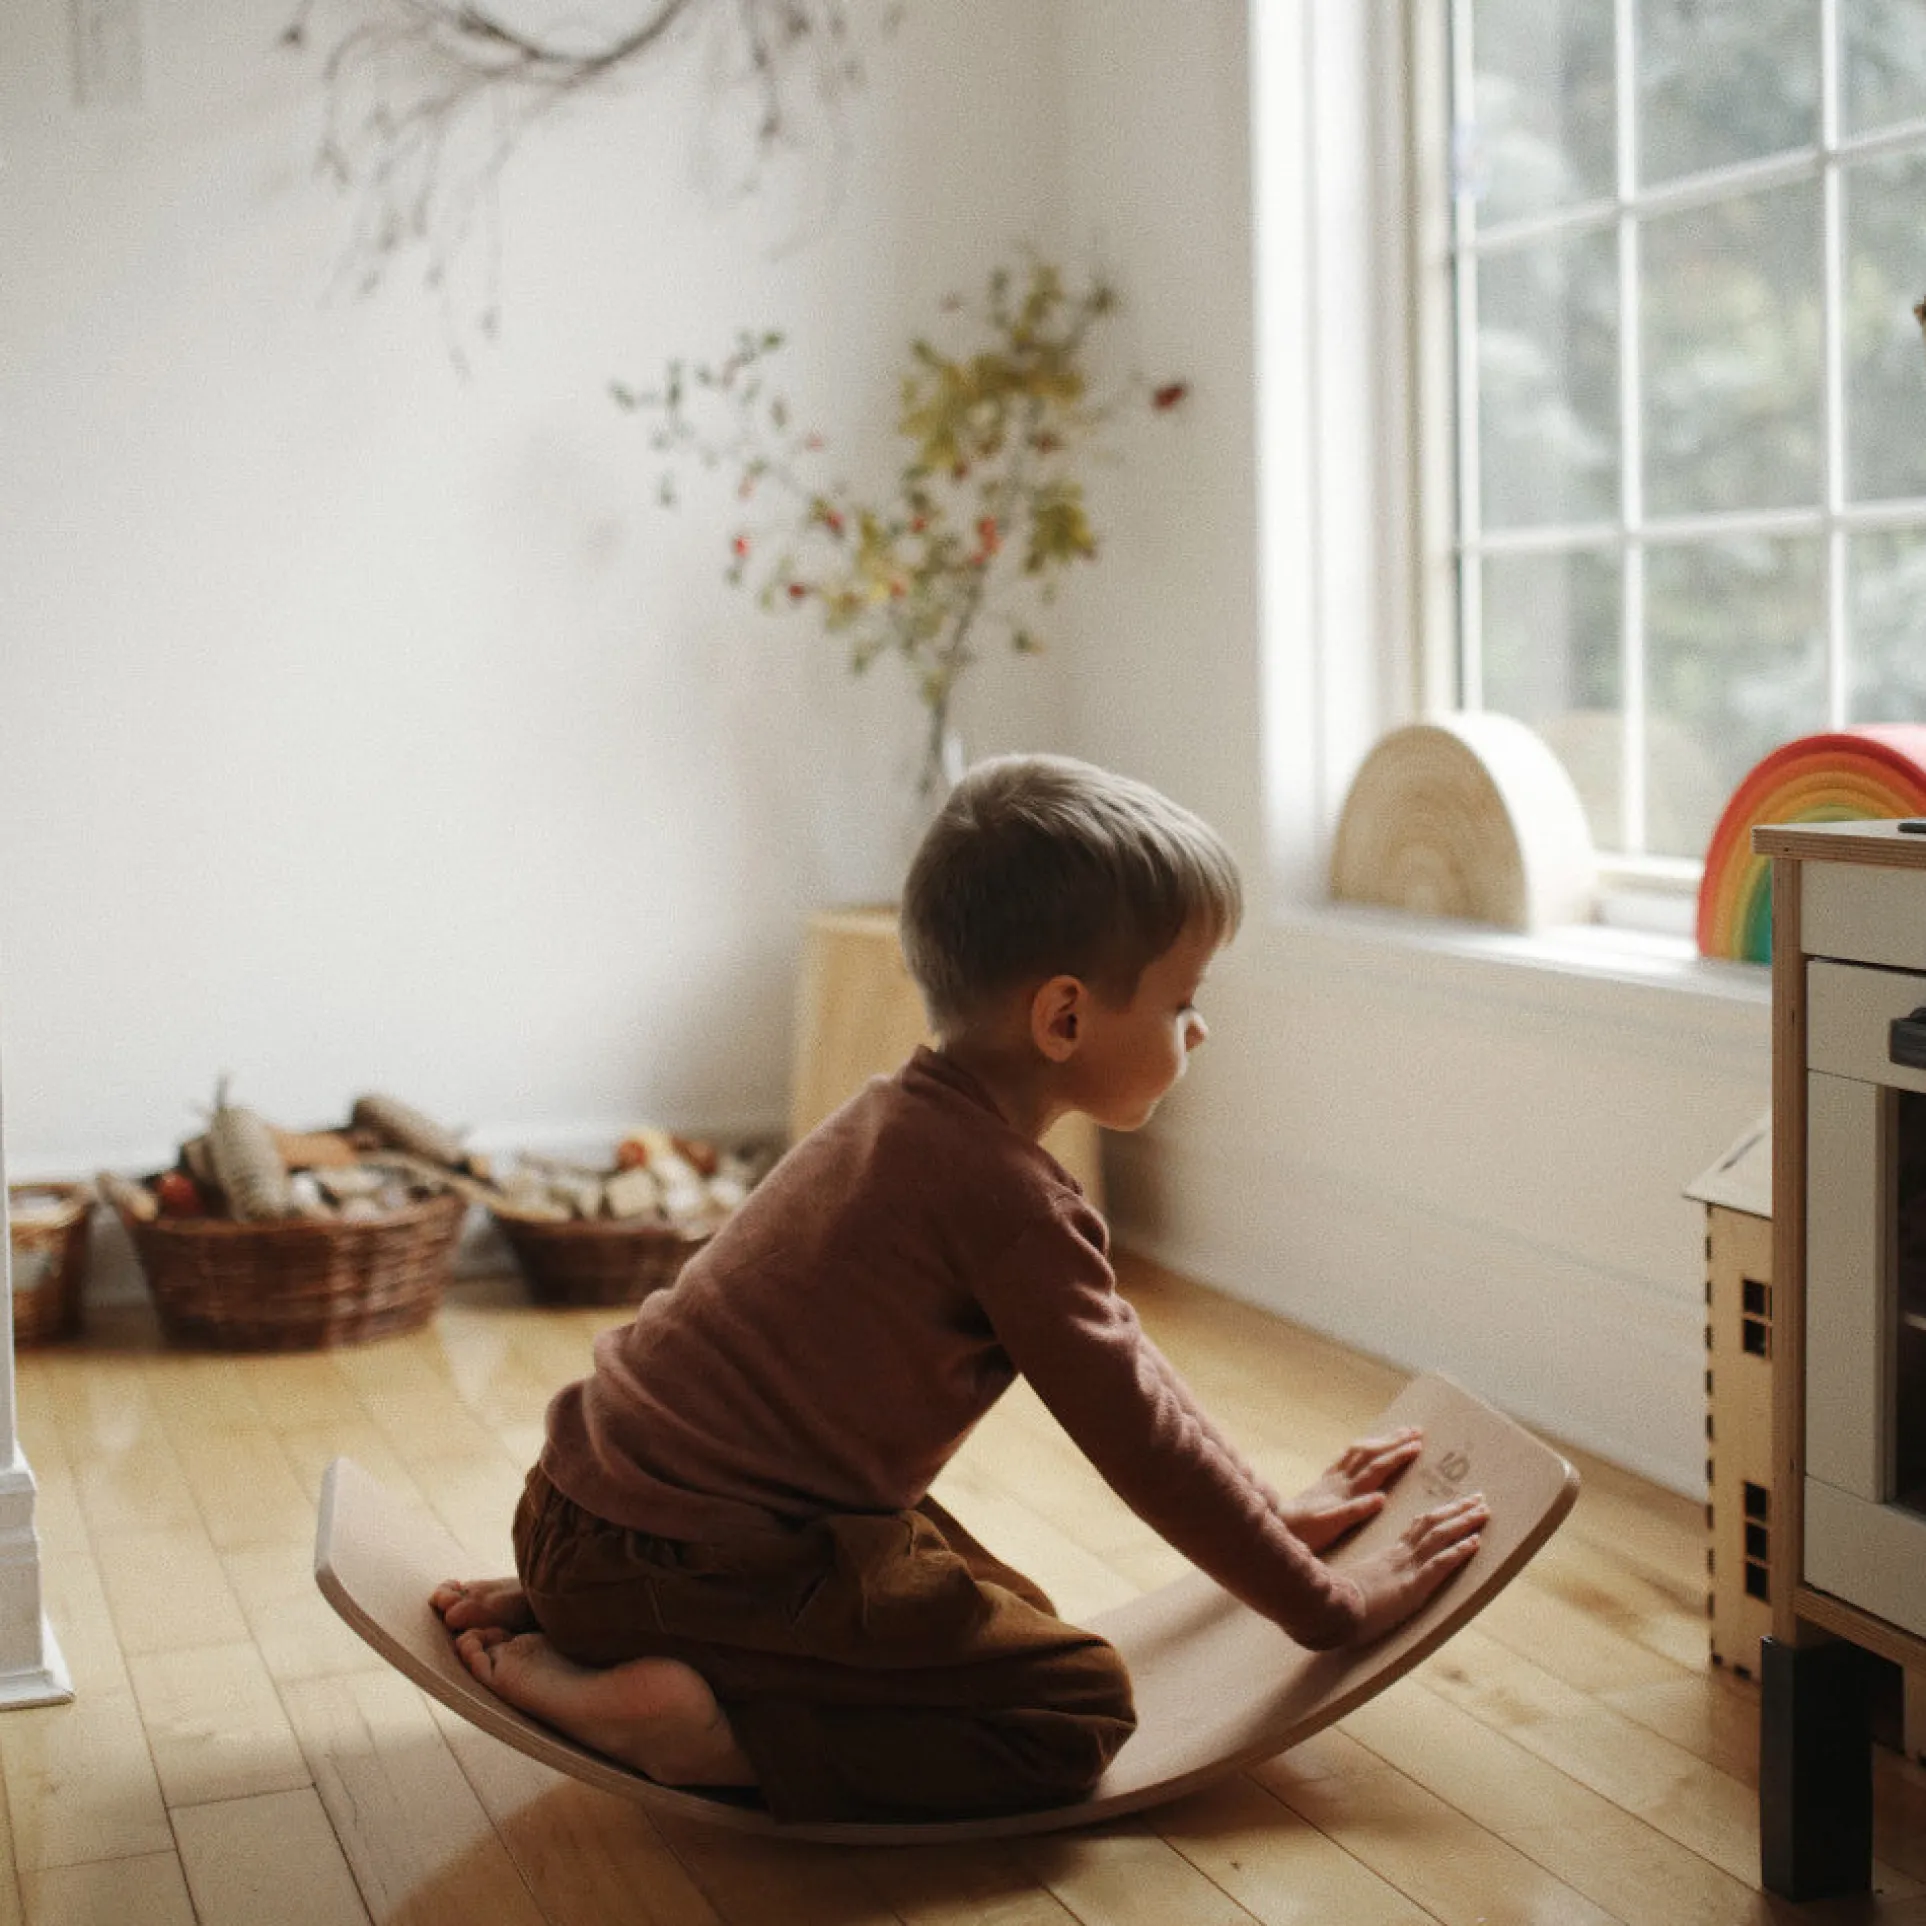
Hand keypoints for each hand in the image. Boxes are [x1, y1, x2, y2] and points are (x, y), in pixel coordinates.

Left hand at [1281, 1425, 1424, 1551]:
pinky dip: (1359, 1449)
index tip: (1417, 1445)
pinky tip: (1363, 1446)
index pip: (1376, 1468)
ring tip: (1397, 1432)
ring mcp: (1331, 1478)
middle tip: (1416, 1430)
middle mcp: (1340, 1480)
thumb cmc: (1306, 1531)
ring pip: (1359, 1452)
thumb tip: (1381, 1497)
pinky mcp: (1324, 1481)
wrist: (1279, 1526)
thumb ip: (1354, 1511)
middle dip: (1394, 1441)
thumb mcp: (1331, 1526)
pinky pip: (1344, 1458)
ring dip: (1380, 1440)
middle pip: (1370, 1454)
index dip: (1397, 1456)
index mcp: (1345, 1491)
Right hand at [1345, 1492, 1488, 1641]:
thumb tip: (1368, 1584)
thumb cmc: (1337, 1603)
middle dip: (1458, 1510)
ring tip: (1483, 1511)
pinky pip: (1439, 1564)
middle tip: (1480, 1497)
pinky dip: (1458, 1551)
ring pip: (1439, 1538)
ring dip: (1464, 1523)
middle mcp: (1399, 1556)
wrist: (1329, 1613)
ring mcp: (1406, 1570)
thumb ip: (1366, 1579)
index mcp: (1388, 1555)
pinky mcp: (1411, 1587)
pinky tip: (1475, 1542)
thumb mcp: (1355, 1584)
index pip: (1418, 1528)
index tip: (1457, 1504)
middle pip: (1432, 1524)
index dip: (1439, 1514)